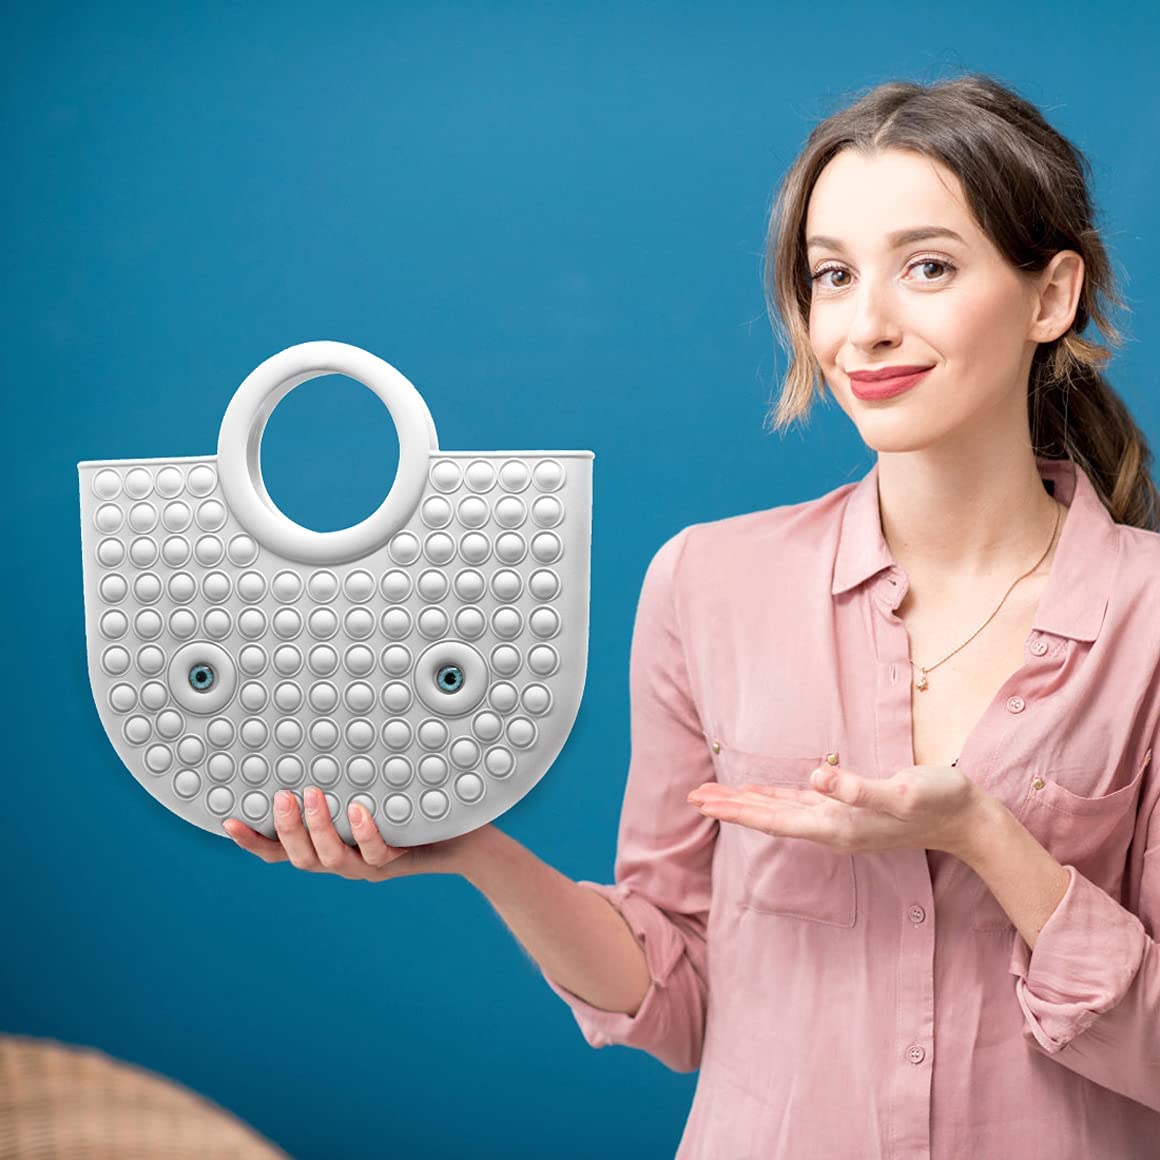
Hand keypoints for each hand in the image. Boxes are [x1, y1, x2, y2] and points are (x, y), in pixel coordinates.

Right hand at [223, 785, 480, 880]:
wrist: (465, 834)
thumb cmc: (413, 803)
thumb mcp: (372, 784)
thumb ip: (345, 769)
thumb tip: (319, 721)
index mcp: (330, 844)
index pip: (281, 851)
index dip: (254, 842)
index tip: (229, 822)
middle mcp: (344, 859)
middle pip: (301, 858)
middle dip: (287, 829)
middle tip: (282, 797)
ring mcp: (370, 865)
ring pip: (332, 859)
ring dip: (318, 829)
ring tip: (312, 797)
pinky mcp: (400, 861)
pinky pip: (377, 854)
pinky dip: (366, 833)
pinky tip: (360, 812)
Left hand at [687, 763, 982, 857]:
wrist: (967, 820)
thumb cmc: (938, 801)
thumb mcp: (901, 791)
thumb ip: (858, 788)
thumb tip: (815, 777)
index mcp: (837, 825)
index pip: (773, 819)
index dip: (737, 810)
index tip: (703, 803)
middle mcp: (832, 828)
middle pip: (769, 818)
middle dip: (730, 808)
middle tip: (691, 797)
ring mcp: (840, 821)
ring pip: (780, 812)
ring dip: (746, 804)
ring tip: (714, 797)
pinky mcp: (849, 811)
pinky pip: (799, 806)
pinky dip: (773, 799)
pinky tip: (761, 794)